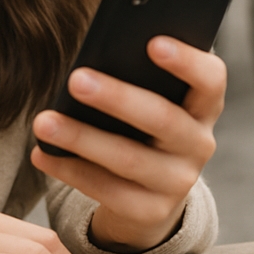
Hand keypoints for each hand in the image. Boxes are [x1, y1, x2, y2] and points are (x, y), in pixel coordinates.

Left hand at [30, 36, 225, 253]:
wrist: (149, 189)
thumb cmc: (139, 120)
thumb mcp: (147, 96)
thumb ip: (134, 74)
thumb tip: (93, 55)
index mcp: (203, 104)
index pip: (210, 79)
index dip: (186, 61)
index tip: (153, 42)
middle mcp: (199, 143)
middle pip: (162, 118)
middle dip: (117, 98)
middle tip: (76, 79)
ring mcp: (179, 181)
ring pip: (129, 158)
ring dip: (81, 138)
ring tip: (44, 121)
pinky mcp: (151, 211)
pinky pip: (108, 191)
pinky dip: (71, 169)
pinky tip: (43, 153)